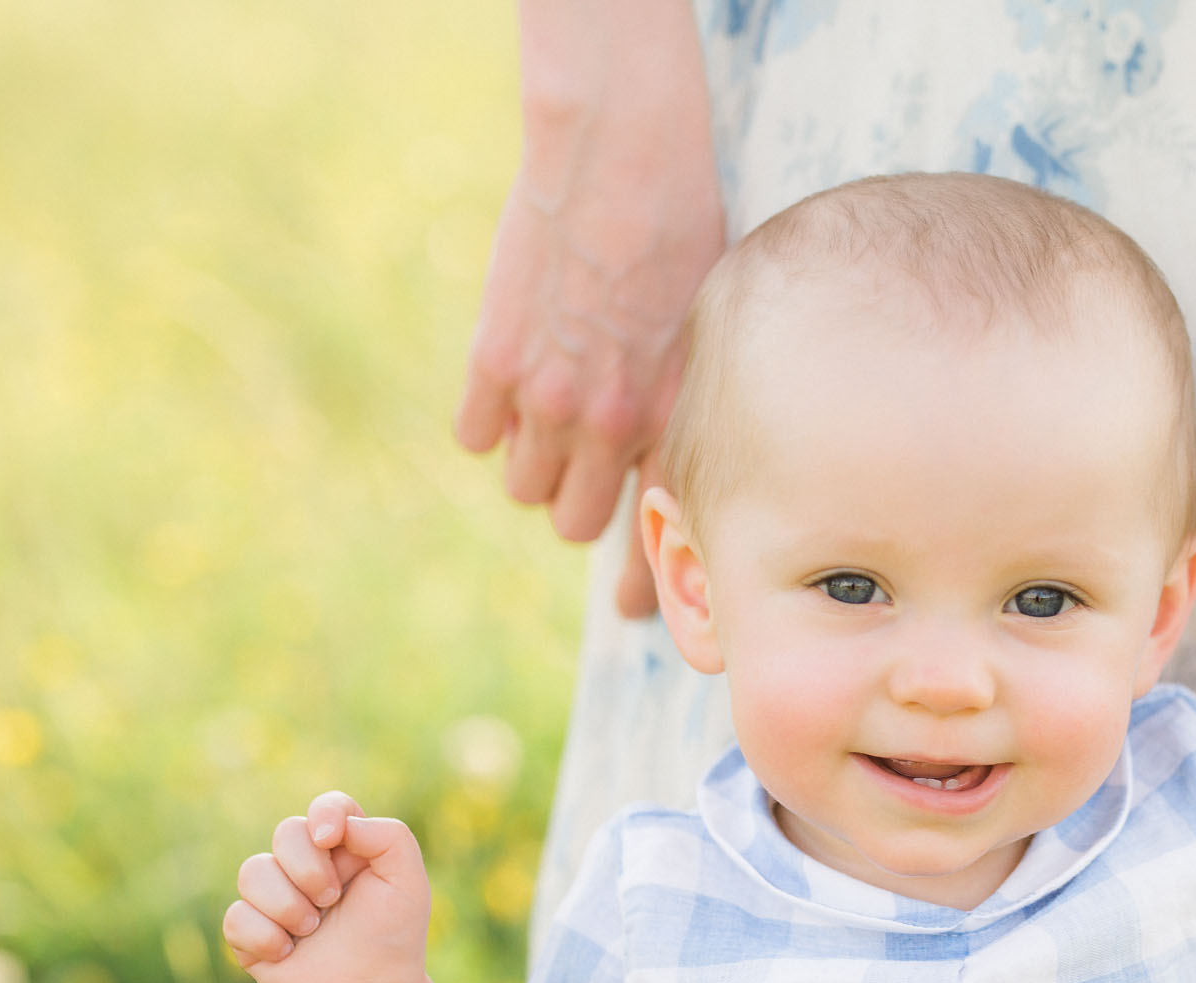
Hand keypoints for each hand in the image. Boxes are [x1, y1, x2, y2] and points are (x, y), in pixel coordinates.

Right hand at [223, 792, 431, 982]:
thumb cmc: (392, 938)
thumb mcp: (407, 881)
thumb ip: (388, 836)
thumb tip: (333, 826)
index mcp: (347, 849)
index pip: (328, 807)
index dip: (324, 814)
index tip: (329, 839)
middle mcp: (307, 866)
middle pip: (285, 832)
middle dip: (308, 869)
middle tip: (332, 901)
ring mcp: (275, 897)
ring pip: (252, 871)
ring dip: (287, 906)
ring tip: (313, 930)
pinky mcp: (249, 932)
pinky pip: (236, 916)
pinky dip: (265, 937)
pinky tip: (288, 953)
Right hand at [454, 0, 724, 616]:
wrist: (624, 160)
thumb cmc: (690, 230)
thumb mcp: (718, 328)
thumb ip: (693, 399)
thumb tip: (684, 458)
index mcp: (672, 419)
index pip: (651, 530)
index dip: (641, 577)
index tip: (635, 608)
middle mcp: (609, 423)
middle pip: (575, 523)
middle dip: (581, 507)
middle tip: (582, 481)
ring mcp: (546, 398)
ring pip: (522, 487)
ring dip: (533, 466)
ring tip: (548, 426)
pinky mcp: (493, 363)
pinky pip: (477, 434)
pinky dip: (489, 422)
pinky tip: (508, 394)